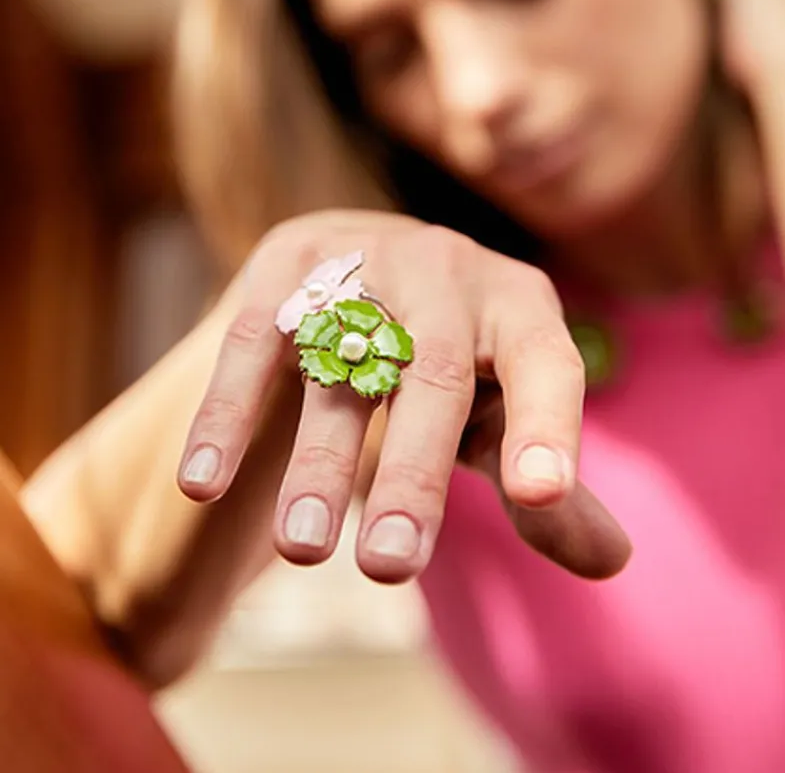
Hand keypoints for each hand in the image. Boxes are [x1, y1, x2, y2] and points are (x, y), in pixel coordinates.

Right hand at [178, 210, 630, 582]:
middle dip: (412, 473)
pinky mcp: (290, 261)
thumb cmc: (453, 363)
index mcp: (519, 305)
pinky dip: (227, 412)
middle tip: (388, 569)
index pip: (547, 364)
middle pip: (434, 373)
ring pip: (340, 362)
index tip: (538, 495)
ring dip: (319, 456)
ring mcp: (365, 257)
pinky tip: (203, 486)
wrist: (368, 261)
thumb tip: (615, 562)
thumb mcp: (504, 413)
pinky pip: (253, 339)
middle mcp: (449, 271)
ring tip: (301, 550)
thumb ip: (546, 484)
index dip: (548, 426)